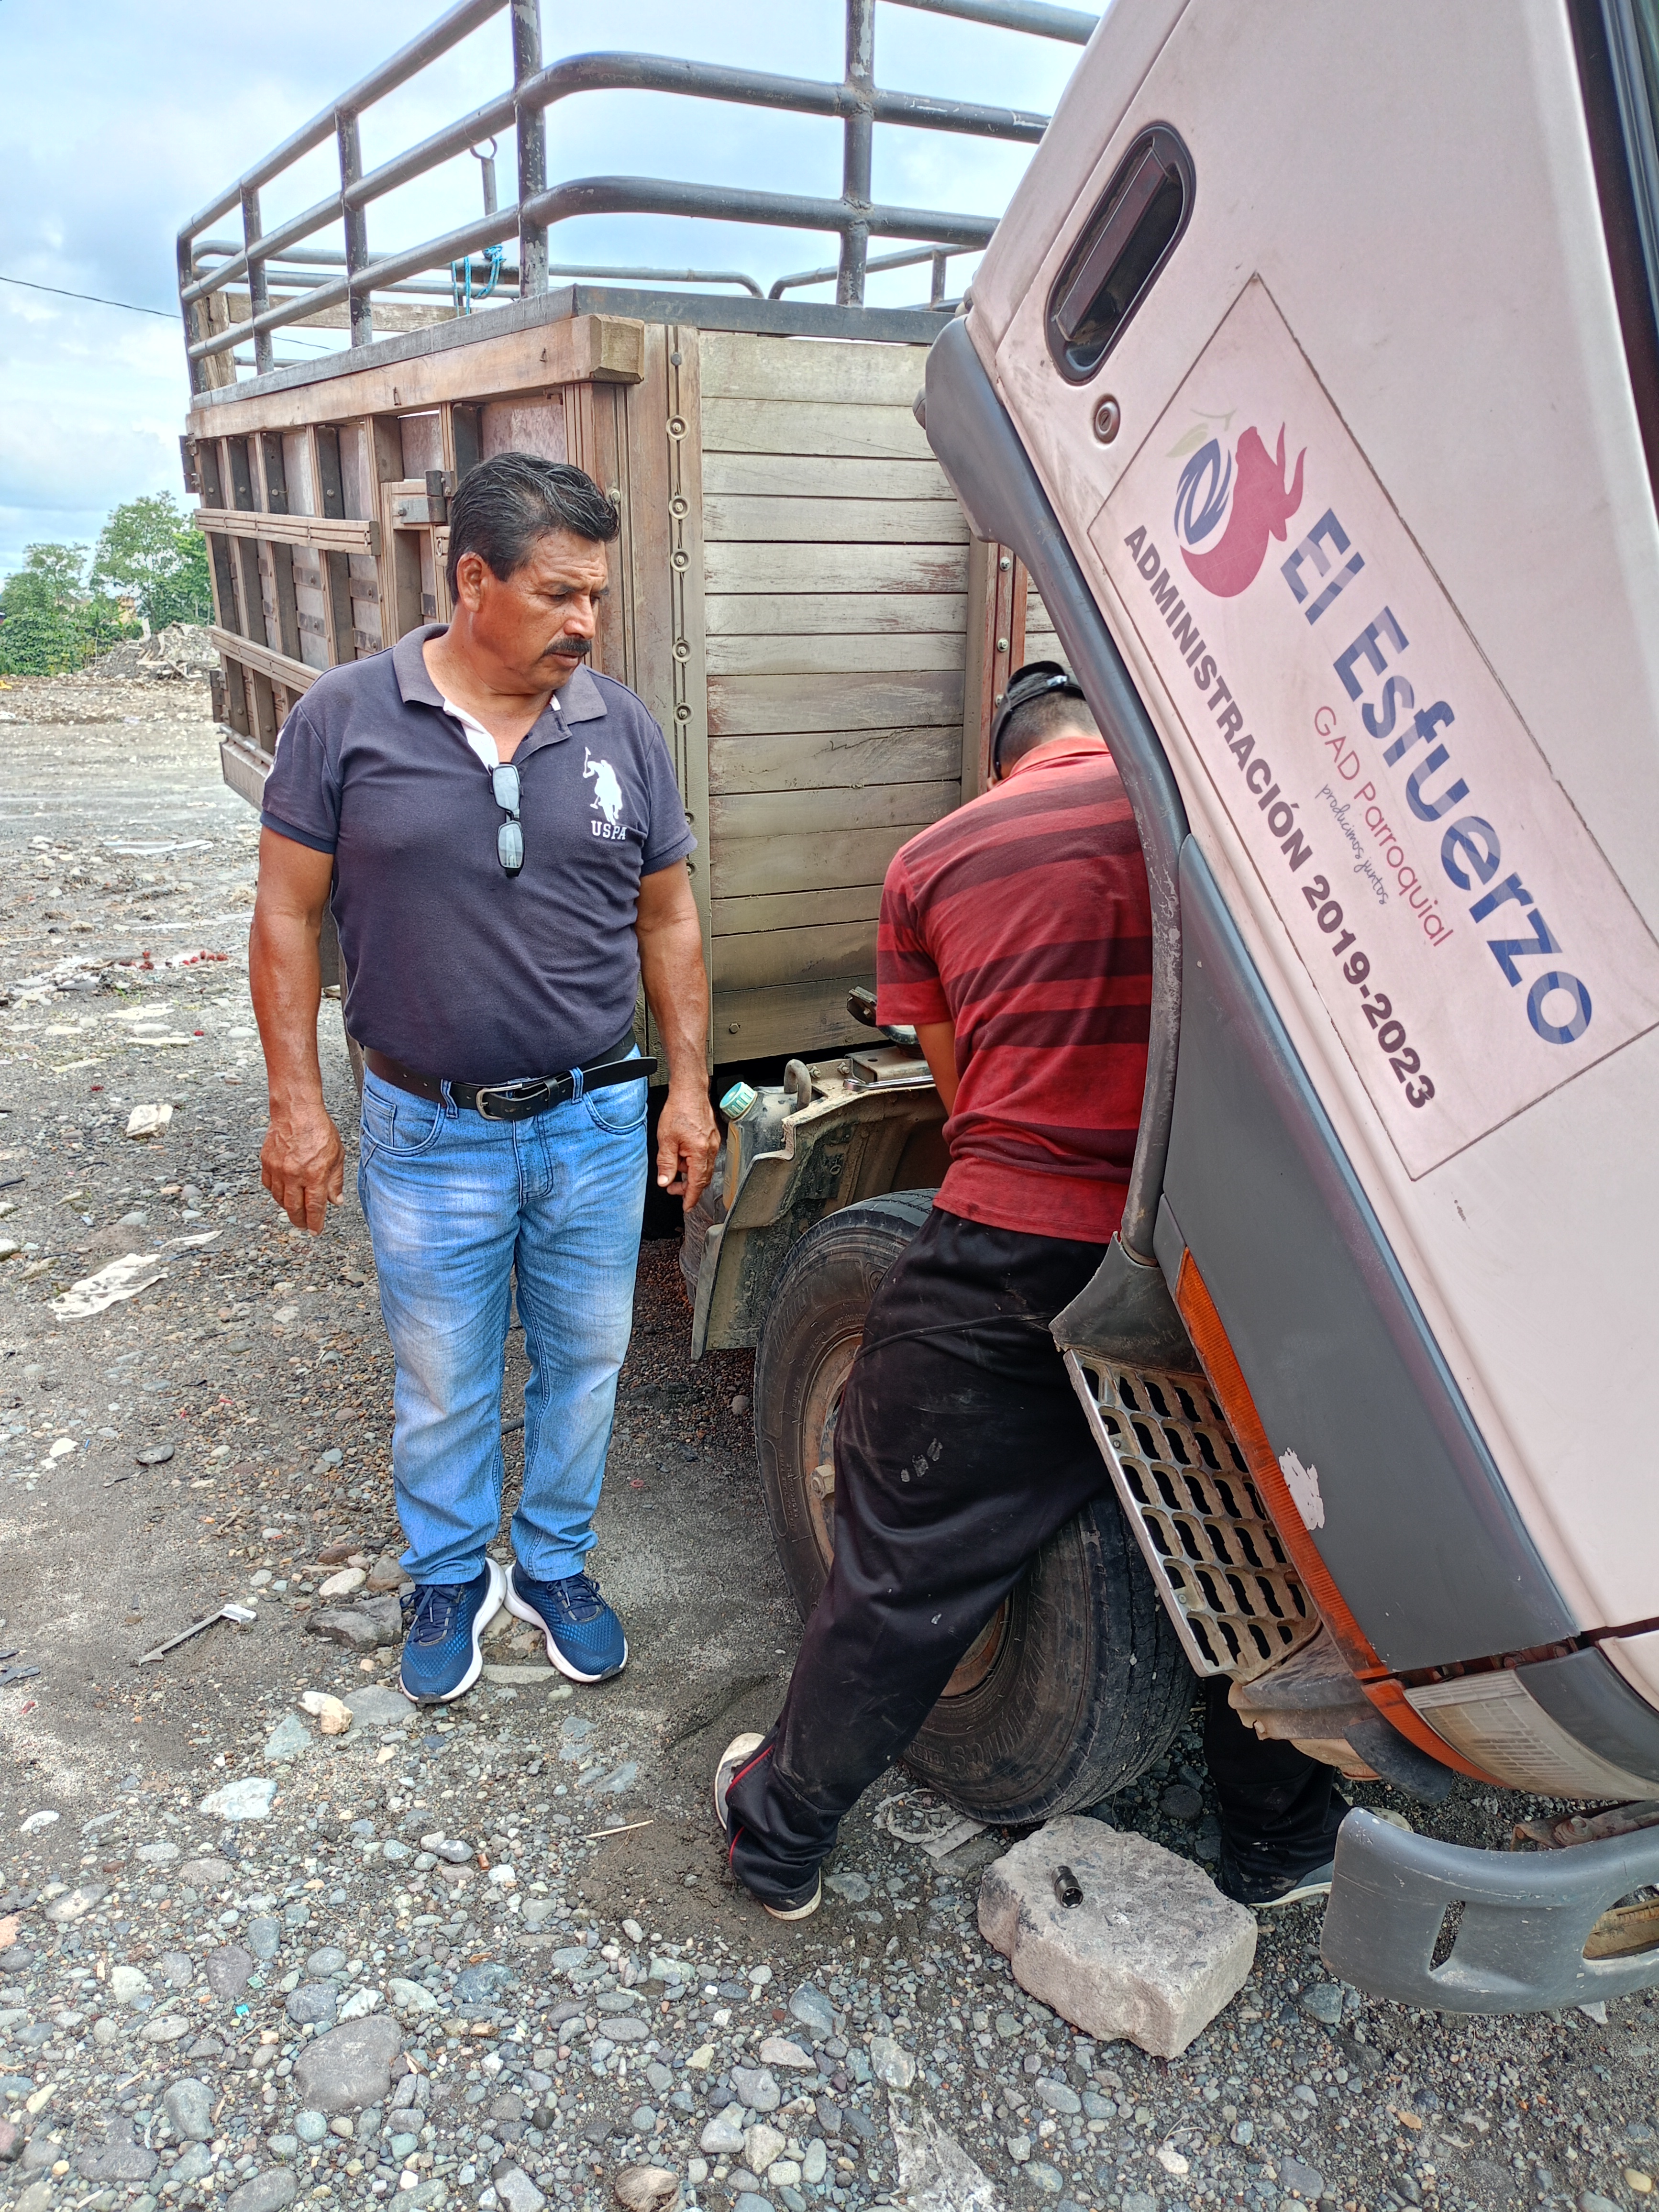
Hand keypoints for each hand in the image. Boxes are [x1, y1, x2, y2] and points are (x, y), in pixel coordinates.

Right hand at [262, 1100, 344, 1231]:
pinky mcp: (266, 1163)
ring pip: (279, 1199)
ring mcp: (278, 1170)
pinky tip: (283, 1192)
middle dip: (299, 1221)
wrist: (295, 1110)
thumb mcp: (337, 1155)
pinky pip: (268, 1185)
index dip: (315, 1223)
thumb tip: (336, 1201)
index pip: (314, 1208)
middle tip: (303, 1226)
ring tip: (295, 1209)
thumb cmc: (319, 1129)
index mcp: (315, 1175)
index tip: (315, 1231)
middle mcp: (294, 1175)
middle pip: (294, 1208)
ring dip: (287, 1208)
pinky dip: (275, 1192)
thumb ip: (335, 1181)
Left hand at [655, 1081, 720, 1207]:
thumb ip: (666, 1163)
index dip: (691, 1198)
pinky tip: (682, 1155)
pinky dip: (694, 1162)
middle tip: (673, 1188)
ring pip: (704, 1168)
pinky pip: (705, 1158)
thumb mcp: (666, 1140)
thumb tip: (665, 1181)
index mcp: (700, 1152)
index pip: (697, 1183)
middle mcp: (710, 1150)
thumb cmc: (679, 1110)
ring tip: (674, 1164)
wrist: (690, 1091)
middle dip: (688, 1188)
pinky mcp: (712, 1138)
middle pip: (703, 1178)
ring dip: (690, 1173)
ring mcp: (713, 1144)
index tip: (686, 1207)